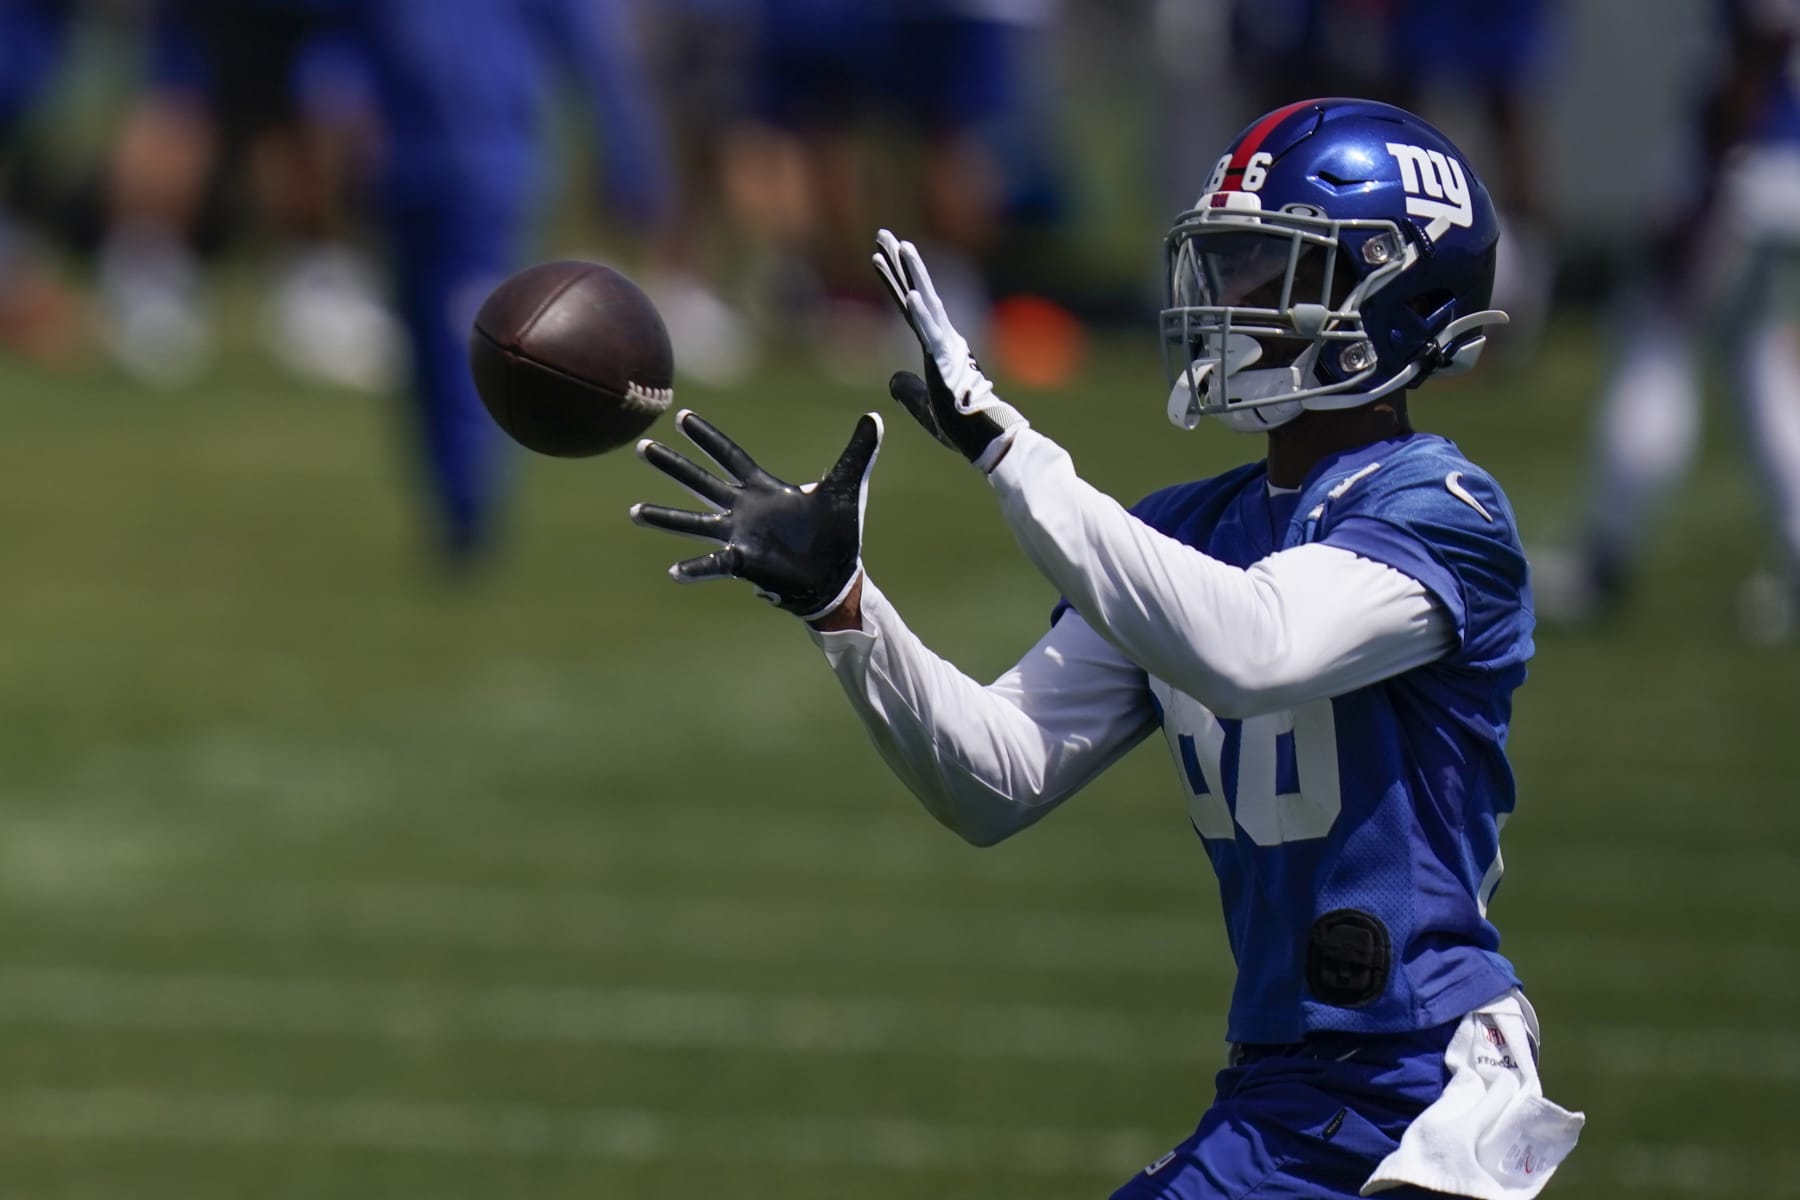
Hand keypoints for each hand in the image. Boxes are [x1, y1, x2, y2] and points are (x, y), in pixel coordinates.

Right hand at [630, 409, 881, 619]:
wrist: (837, 576)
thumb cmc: (837, 533)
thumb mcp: (846, 486)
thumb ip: (858, 451)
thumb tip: (875, 416)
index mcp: (763, 488)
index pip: (729, 455)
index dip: (707, 437)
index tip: (682, 416)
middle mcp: (743, 509)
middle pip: (700, 480)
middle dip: (672, 465)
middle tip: (641, 447)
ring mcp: (739, 536)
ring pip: (695, 521)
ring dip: (666, 517)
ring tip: (635, 511)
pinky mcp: (745, 562)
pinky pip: (715, 563)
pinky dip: (695, 567)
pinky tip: (674, 571)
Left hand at [872, 229, 1025, 470]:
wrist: (984, 439)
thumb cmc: (960, 425)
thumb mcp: (924, 406)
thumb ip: (908, 390)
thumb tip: (892, 379)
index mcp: (939, 347)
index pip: (909, 307)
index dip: (893, 280)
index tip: (878, 256)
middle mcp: (944, 339)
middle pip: (915, 293)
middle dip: (898, 263)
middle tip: (883, 234)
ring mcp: (945, 347)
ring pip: (925, 302)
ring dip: (911, 273)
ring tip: (898, 245)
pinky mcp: (946, 361)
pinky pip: (931, 333)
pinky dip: (920, 314)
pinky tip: (908, 293)